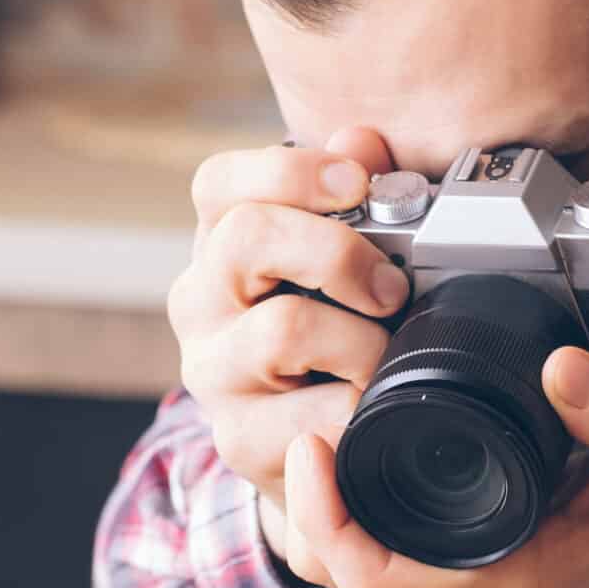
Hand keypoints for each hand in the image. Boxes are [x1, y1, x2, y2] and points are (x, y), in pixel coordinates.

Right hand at [171, 127, 411, 575]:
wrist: (312, 450)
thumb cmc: (330, 340)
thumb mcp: (340, 262)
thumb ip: (352, 194)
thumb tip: (362, 138)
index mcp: (219, 245)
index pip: (221, 184)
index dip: (290, 170)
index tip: (355, 182)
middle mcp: (198, 303)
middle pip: (248, 237)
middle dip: (337, 253)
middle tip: (389, 287)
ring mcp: (211, 373)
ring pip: (281, 328)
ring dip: (357, 339)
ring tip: (382, 356)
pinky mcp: (237, 439)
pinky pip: (310, 413)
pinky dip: (357, 404)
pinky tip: (369, 404)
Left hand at [278, 348, 588, 587]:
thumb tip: (562, 366)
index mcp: (506, 580)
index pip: (374, 575)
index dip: (325, 516)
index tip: (315, 443)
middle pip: (344, 571)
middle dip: (310, 505)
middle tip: (310, 422)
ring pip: (355, 567)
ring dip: (326, 510)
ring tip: (323, 431)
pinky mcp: (456, 576)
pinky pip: (380, 555)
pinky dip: (354, 514)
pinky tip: (353, 456)